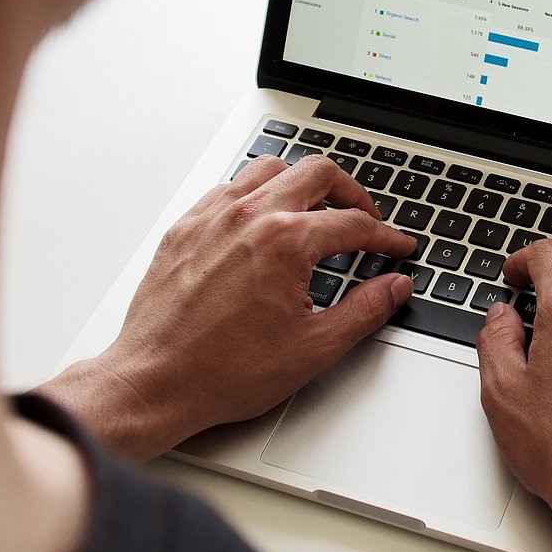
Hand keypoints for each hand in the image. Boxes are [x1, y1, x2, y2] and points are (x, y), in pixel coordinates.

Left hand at [39, 154, 415, 459]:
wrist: (156, 382)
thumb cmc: (223, 371)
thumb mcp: (313, 348)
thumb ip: (364, 310)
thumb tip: (394, 287)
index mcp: (286, 242)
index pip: (354, 223)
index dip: (386, 237)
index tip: (396, 248)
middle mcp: (249, 217)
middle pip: (317, 173)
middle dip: (352, 193)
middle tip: (365, 217)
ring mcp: (213, 217)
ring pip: (269, 169)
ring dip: (300, 183)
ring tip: (315, 209)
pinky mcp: (185, 228)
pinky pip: (227, 188)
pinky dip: (255, 194)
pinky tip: (261, 220)